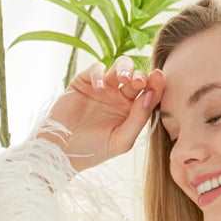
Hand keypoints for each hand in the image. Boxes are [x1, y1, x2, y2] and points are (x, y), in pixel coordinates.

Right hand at [33, 58, 165, 172]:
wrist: (61, 153)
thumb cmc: (93, 151)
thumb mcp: (121, 140)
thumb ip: (139, 118)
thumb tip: (150, 94)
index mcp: (131, 110)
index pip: (149, 92)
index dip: (156, 84)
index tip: (159, 78)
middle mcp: (119, 96)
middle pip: (136, 76)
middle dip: (140, 75)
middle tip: (139, 82)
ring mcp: (102, 88)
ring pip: (120, 66)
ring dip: (125, 68)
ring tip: (124, 79)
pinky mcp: (84, 82)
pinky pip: (96, 69)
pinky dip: (99, 74)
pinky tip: (99, 87)